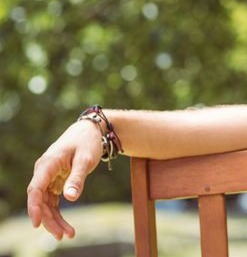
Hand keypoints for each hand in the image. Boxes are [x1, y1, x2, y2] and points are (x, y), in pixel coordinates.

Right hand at [27, 120, 102, 239]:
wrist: (90, 131)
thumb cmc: (87, 142)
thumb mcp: (85, 159)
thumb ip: (77, 177)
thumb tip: (71, 197)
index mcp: (47, 164)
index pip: (35, 189)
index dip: (34, 207)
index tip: (37, 223)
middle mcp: (43, 172)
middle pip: (40, 200)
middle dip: (49, 220)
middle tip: (63, 236)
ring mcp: (48, 177)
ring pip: (46, 203)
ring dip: (54, 220)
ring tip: (69, 234)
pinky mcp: (55, 181)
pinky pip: (53, 201)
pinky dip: (58, 213)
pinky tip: (66, 226)